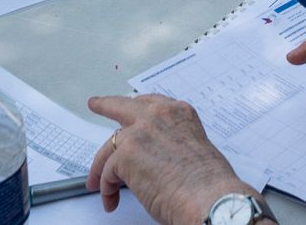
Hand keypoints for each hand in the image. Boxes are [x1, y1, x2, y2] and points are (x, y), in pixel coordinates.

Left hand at [86, 94, 256, 222]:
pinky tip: (111, 200)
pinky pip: (107, 172)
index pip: (151, 105)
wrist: (209, 198)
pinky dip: (106, 188)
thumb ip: (172, 144)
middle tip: (96, 104)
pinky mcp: (126, 154)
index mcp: (180, 114)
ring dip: (100, 167)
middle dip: (106, 105)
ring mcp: (140, 132)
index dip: (136, 109)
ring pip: (109, 146)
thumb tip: (155, 160)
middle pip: (122, 106)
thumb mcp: (195, 150)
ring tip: (96, 183)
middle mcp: (158, 115)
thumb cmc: (209, 185)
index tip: (128, 109)